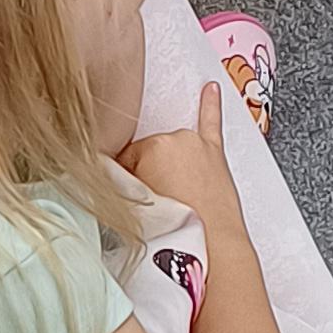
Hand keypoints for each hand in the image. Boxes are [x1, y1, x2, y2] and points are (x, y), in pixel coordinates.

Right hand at [128, 78, 248, 240]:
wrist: (212, 243)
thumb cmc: (174, 226)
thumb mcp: (135, 203)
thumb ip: (124, 184)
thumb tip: (117, 179)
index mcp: (154, 146)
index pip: (127, 157)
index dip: (127, 179)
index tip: (130, 194)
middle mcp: (177, 139)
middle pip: (149, 152)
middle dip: (147, 172)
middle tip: (154, 199)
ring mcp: (198, 144)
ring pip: (171, 146)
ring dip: (168, 162)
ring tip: (172, 190)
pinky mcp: (215, 152)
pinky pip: (211, 121)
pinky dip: (210, 104)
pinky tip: (211, 89)